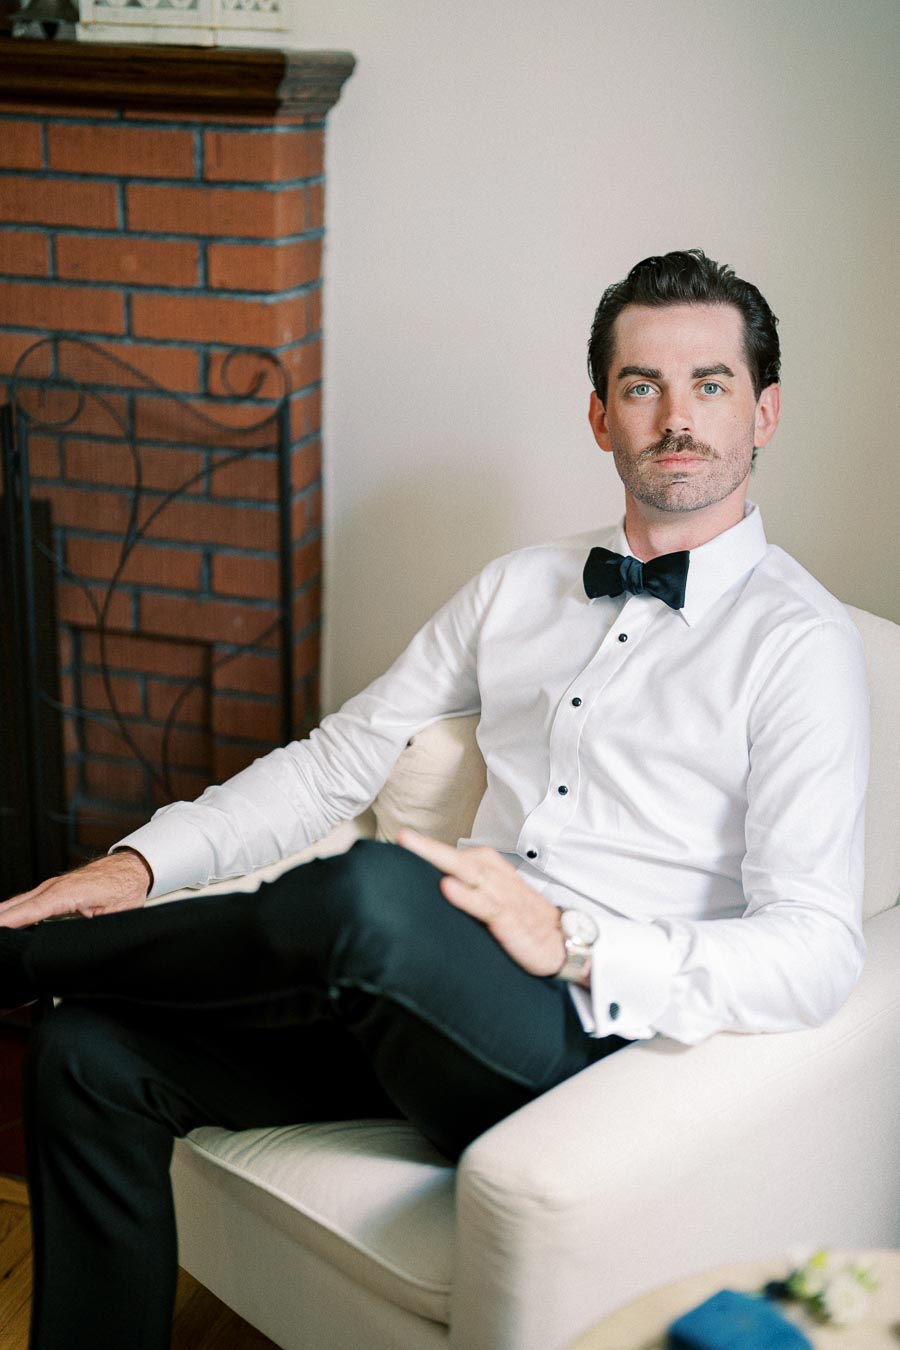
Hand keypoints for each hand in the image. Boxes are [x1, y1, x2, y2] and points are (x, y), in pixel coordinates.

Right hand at [0, 849, 152, 928]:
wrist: (132, 867)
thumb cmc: (125, 888)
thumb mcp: (114, 915)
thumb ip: (94, 929)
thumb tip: (82, 950)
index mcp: (66, 894)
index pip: (29, 911)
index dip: (8, 923)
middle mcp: (52, 888)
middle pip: (13, 907)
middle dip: (0, 921)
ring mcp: (49, 888)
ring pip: (15, 904)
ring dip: (3, 917)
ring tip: (1, 941)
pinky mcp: (51, 891)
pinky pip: (24, 903)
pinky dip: (11, 913)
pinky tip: (6, 924)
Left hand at [397, 829, 566, 977]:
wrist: (561, 941)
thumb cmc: (522, 917)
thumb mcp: (492, 897)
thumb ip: (466, 888)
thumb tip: (428, 885)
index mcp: (488, 868)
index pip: (452, 855)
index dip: (425, 848)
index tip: (399, 839)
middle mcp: (494, 876)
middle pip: (456, 858)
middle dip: (428, 847)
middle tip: (402, 836)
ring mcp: (502, 895)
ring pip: (468, 873)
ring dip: (441, 860)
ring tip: (414, 849)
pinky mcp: (508, 918)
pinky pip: (485, 904)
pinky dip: (466, 895)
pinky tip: (447, 887)